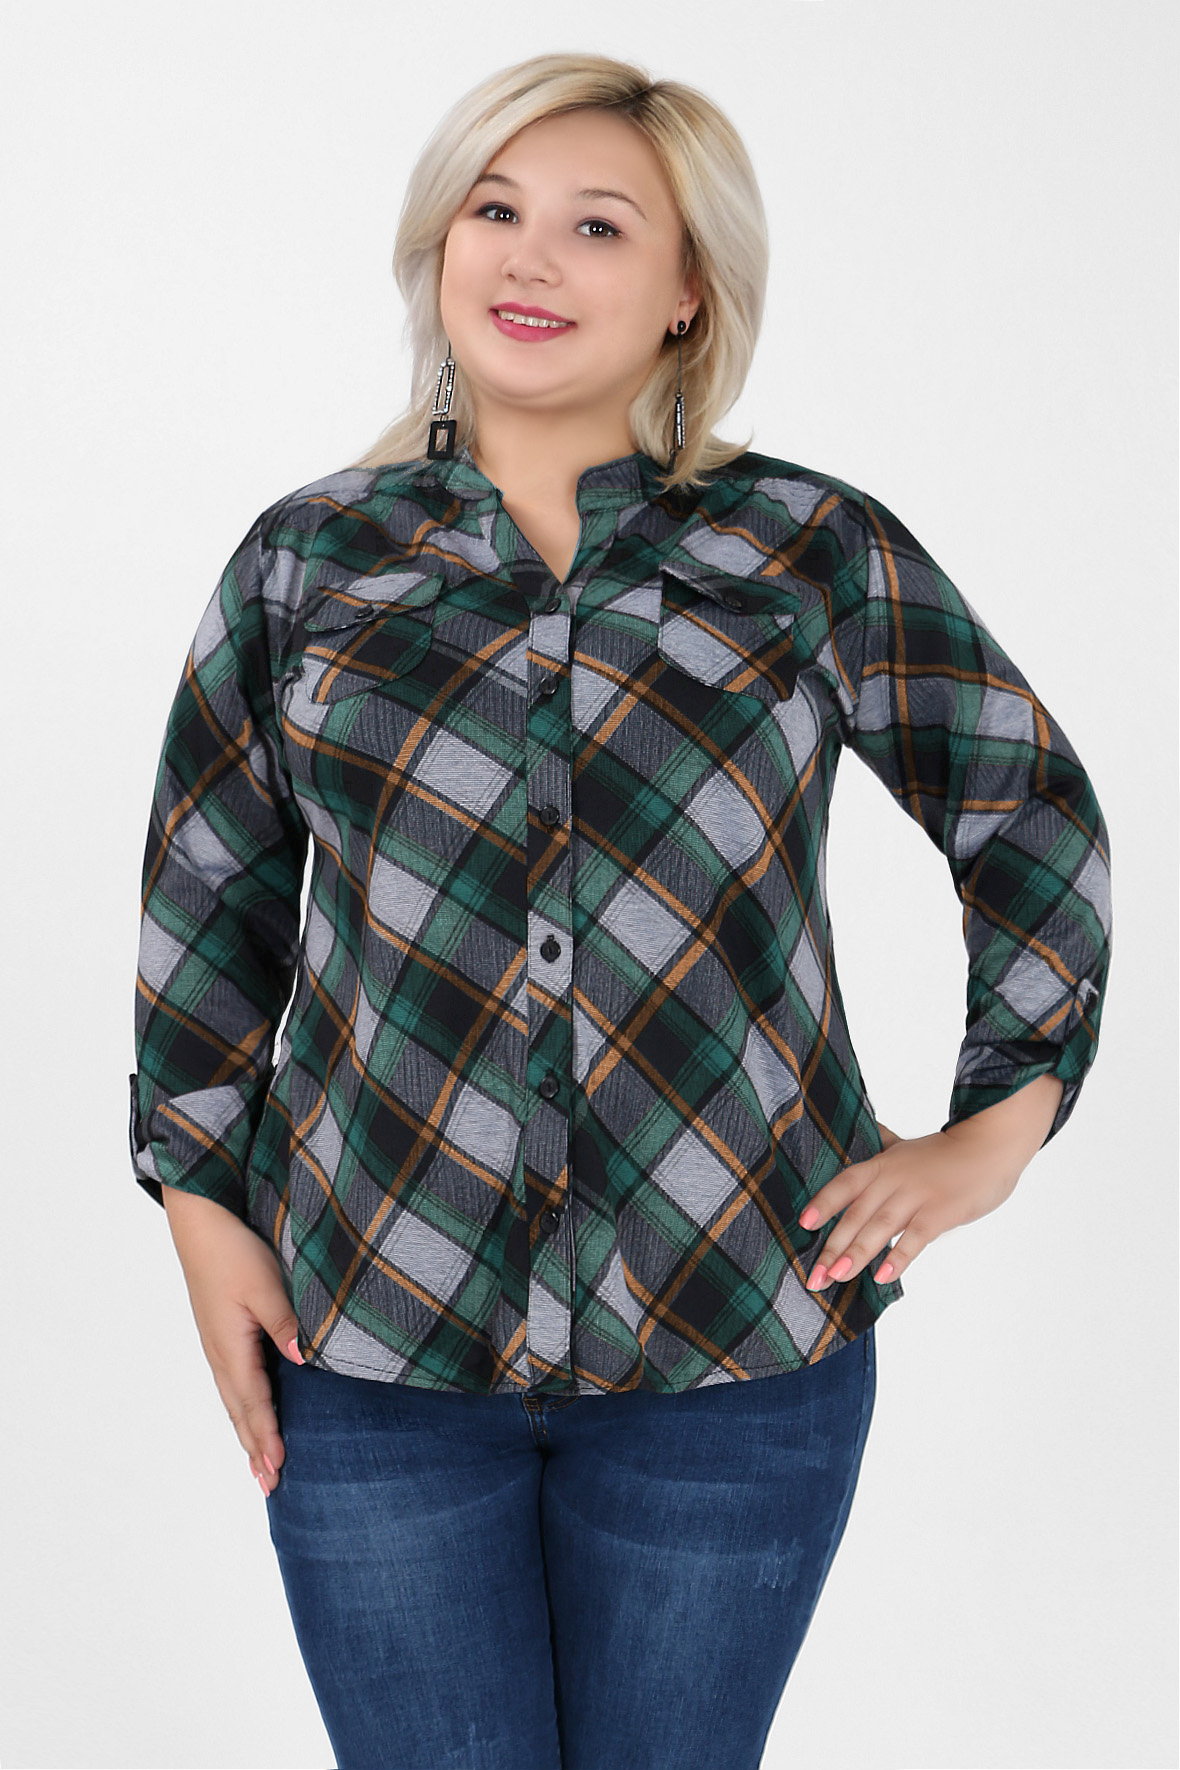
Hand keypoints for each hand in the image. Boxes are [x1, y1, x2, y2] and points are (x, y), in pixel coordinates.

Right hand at [161, 1186, 303, 1495]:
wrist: (200, 1222)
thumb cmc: (233, 1250)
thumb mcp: (265, 1284)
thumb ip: (286, 1323)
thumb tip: (305, 1360)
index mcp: (230, 1346)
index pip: (254, 1403)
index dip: (267, 1436)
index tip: (279, 1470)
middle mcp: (220, 1352)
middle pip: (240, 1411)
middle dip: (255, 1448)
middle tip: (270, 1487)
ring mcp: (218, 1344)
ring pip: (235, 1400)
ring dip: (248, 1433)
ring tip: (260, 1466)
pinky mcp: (222, 1332)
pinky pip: (234, 1382)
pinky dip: (244, 1408)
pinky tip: (251, 1413)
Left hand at [798, 1115, 1027, 1290]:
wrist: (991, 1146)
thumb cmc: (947, 1153)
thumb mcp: (906, 1145)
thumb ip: (883, 1143)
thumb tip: (864, 1129)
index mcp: (882, 1164)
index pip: (845, 1183)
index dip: (824, 1202)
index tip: (803, 1224)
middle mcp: (894, 1180)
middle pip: (856, 1214)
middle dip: (833, 1246)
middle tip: (815, 1276)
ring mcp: (917, 1196)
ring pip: (880, 1227)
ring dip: (857, 1254)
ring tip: (838, 1276)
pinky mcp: (941, 1213)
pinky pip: (915, 1238)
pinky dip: (898, 1257)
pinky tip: (882, 1275)